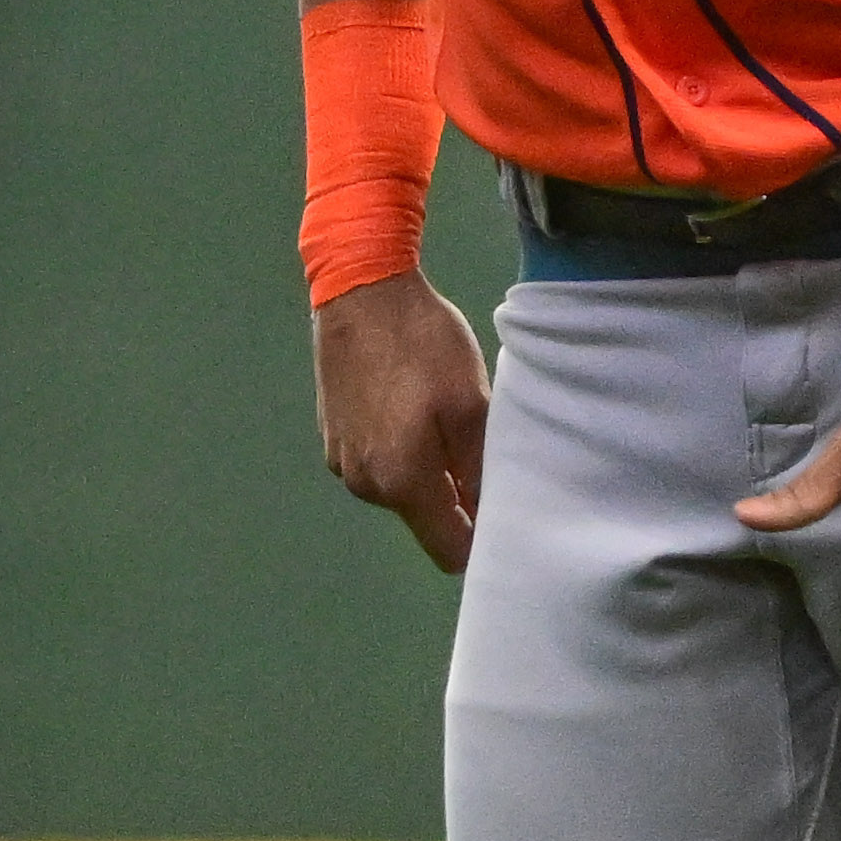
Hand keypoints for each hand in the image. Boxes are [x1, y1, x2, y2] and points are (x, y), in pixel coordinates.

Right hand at [318, 274, 491, 574]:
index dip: (482, 538)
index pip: (449, 550)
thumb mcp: (471, 405)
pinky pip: (381, 462)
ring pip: (405, 489)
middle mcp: (364, 483)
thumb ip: (480, 469)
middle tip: (484, 449)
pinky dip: (404, 448)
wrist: (361, 290)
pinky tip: (417, 406)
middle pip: (428, 518)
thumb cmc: (422, 344)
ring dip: (432, 469)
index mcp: (399, 482)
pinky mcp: (333, 437)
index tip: (508, 513)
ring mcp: (342, 461)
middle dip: (459, 498)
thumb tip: (490, 514)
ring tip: (450, 420)